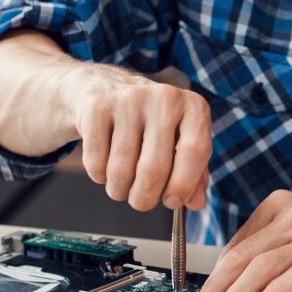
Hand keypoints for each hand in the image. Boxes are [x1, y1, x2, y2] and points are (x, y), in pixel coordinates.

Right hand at [65, 65, 211, 211]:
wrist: (105, 89)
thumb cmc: (150, 124)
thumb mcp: (178, 142)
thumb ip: (193, 174)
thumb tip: (195, 203)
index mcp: (192, 107)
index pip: (195, 151)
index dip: (183, 185)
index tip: (171, 201)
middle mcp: (163, 98)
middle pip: (154, 169)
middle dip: (145, 198)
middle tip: (141, 201)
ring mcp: (128, 100)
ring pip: (121, 171)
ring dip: (119, 190)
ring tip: (121, 185)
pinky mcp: (97, 108)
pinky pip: (96, 163)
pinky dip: (99, 176)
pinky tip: (104, 165)